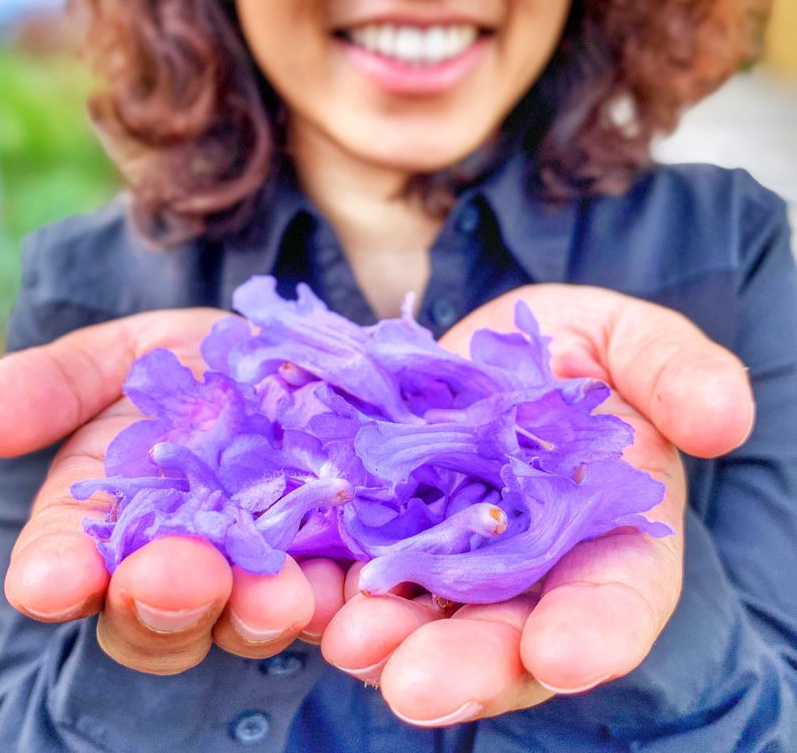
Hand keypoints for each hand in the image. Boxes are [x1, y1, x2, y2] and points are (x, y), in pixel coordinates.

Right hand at [0, 308, 345, 674]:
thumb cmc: (188, 364)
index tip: (52, 581)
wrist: (287, 361)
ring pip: (243, 618)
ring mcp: (252, 572)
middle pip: (155, 614)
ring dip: (253, 612)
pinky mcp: (324, 564)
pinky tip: (342, 588)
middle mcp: (175, 563)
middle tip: (178, 576)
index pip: (64, 567)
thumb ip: (53, 386)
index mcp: (105, 524)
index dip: (55, 577)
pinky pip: (330, 598)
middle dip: (161, 601)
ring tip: (275, 595)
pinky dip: (335, 602)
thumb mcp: (119, 357)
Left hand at [319, 284, 753, 725]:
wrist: (479, 353)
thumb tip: (724, 417)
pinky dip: (328, 587)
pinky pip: (351, 570)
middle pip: (506, 635)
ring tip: (350, 640)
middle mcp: (524, 571)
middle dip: (468, 664)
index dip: (595, 630)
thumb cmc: (572, 351)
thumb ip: (676, 372)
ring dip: (386, 640)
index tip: (565, 655)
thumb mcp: (630, 343)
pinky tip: (302, 589)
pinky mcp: (378, 535)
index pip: (613, 599)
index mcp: (605, 538)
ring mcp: (445, 560)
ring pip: (422, 619)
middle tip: (418, 684)